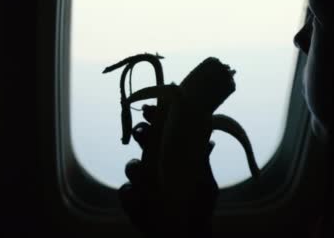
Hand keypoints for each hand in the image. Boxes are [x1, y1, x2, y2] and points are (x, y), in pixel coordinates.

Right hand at [118, 105, 218, 235]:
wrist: (189, 232)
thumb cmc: (199, 205)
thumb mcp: (205, 183)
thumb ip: (202, 162)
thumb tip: (208, 140)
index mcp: (170, 155)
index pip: (160, 130)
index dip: (154, 117)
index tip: (151, 109)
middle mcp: (153, 164)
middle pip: (142, 141)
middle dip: (140, 132)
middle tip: (143, 130)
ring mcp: (141, 182)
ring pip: (132, 166)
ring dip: (136, 165)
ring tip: (144, 168)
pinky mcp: (133, 201)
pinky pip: (126, 192)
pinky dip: (130, 192)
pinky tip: (138, 195)